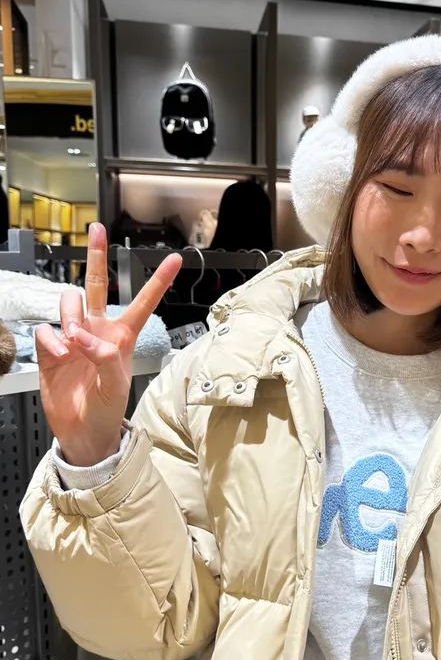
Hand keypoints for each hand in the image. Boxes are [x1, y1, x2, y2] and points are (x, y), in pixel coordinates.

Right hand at [37, 223, 181, 466]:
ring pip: (69, 302)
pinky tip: (59, 355)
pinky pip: (47, 331)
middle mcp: (98, 330)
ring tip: (72, 339)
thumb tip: (81, 336)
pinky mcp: (51, 347)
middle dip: (97, 256)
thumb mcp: (115, 385)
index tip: (174, 259)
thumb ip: (103, 357)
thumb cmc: (107, 408)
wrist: (82, 430)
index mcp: (122, 336)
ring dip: (70, 315)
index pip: (143, 303)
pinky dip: (51, 340)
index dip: (158, 281)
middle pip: (99, 285)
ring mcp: (73, 337)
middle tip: (95, 229)